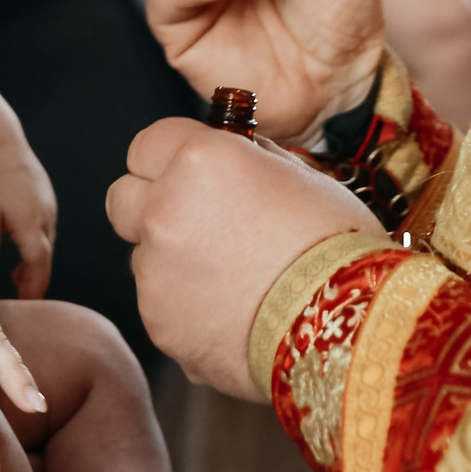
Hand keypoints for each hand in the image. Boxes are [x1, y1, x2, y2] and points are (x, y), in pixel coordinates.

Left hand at [0, 136, 55, 298]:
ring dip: (36, 261)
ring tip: (19, 279)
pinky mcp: (44, 197)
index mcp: (31, 222)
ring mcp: (48, 206)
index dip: (34, 285)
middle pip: (45, 256)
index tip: (27, 302)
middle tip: (25, 297)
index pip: (38, 263)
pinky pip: (43, 228)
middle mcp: (45, 216)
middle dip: (37, 278)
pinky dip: (35, 243)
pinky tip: (20, 248)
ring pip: (45, 242)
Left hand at [107, 117, 389, 399]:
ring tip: (236, 281)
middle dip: (151, 205)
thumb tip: (233, 152)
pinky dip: (187, 309)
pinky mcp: (159, 324)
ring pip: (143, 257)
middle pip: (122, 198)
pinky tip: (236, 315)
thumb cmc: (337, 245)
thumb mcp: (301, 177)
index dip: (169, 159)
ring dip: (173, 262)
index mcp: (197, 161)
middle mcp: (163, 210)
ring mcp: (154, 272)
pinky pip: (161, 306)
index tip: (190, 174)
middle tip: (199, 223)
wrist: (348, 327)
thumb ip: (250, 160)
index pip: (146, 144)